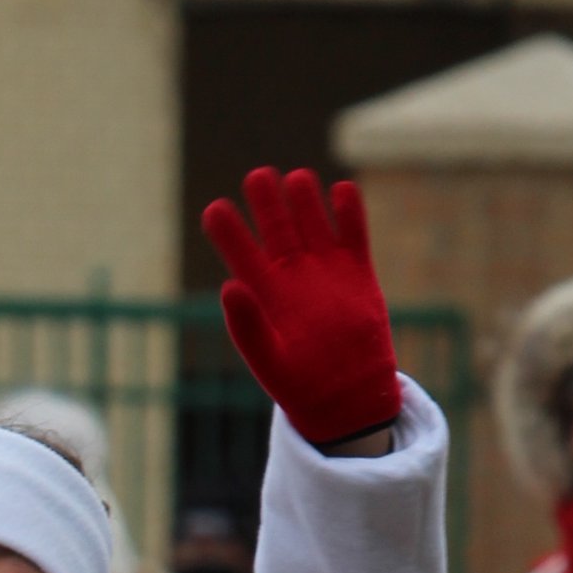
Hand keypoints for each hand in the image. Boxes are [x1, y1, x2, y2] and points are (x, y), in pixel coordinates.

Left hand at [200, 168, 400, 449]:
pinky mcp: (358, 271)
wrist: (346, 396)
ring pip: (312, 221)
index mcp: (261, 291)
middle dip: (267, 201)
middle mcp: (291, 272)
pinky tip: (341, 191)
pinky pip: (353, 233)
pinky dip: (349, 212)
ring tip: (298, 179)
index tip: (215, 209)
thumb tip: (229, 286)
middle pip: (276, 226)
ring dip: (305, 198)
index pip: (239, 251)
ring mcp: (324, 268)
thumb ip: (247, 326)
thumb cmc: (298, 383)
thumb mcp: (267, 360)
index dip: (228, 230)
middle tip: (258, 176)